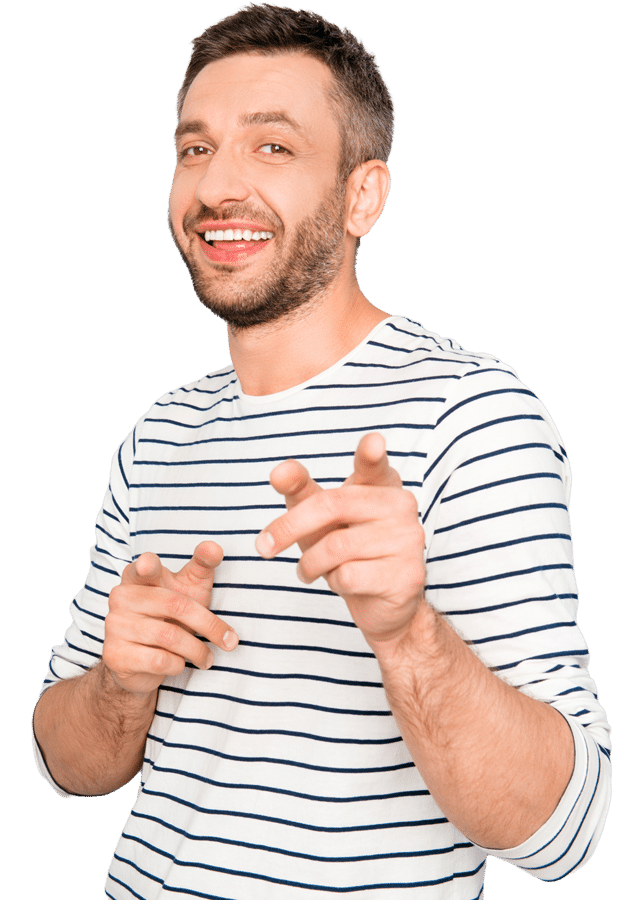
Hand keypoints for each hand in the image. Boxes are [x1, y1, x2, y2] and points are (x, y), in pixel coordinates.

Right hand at [104, 541, 236, 695]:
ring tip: (207, 657)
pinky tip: (179, 663)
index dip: (148, 566)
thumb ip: (202, 565)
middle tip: (229, 641)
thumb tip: (214, 547)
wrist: (141, 662)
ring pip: (169, 636)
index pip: (146, 568)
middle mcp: (121, 597)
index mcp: (137, 576)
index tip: (149, 564)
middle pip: (177, 605)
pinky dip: (178, 664)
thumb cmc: (171, 616)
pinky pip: (159, 660)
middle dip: (209, 626)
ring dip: (197, 650)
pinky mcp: (116, 656)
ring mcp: (115, 626)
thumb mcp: (189, 588)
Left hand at [256, 433, 425, 645]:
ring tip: (309, 570)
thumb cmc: (347, 549)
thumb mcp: (319, 516)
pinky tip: (342, 582)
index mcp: (381, 484)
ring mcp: (407, 540)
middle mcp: (400, 506)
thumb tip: (279, 472)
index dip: (371, 454)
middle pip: (331, 506)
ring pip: (336, 547)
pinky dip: (334, 582)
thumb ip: (300, 489)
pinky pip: (349, 576)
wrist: (382, 603)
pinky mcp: (406, 576)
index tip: (372, 442)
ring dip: (310, 563)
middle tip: (263, 546)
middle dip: (289, 527)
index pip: (374, 466)